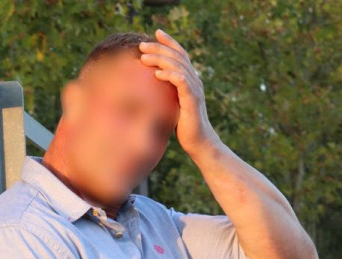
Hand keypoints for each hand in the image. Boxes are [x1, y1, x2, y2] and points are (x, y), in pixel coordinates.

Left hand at [137, 28, 218, 158]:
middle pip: (177, 56)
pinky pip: (181, 82)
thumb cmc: (184, 127)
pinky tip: (157, 74)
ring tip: (144, 58)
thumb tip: (149, 90)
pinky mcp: (192, 99)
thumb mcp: (172, 106)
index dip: (169, 42)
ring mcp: (194, 89)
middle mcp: (194, 80)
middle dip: (159, 48)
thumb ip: (166, 94)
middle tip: (142, 45)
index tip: (155, 33)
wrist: (199, 142)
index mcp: (190, 79)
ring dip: (160, 60)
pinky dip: (169, 76)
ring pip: (177, 66)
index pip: (180, 54)